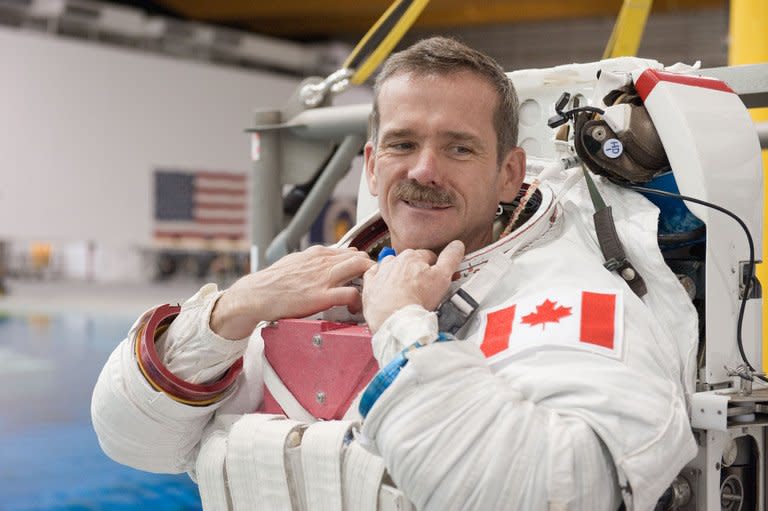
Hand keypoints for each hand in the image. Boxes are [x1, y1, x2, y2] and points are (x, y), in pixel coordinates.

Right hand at [211, 246, 373, 338]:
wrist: (256, 295)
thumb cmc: (272, 282)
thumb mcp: (294, 263)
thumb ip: (312, 262)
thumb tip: (326, 262)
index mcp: (317, 254)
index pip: (349, 252)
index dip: (361, 264)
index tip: (364, 275)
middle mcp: (323, 261)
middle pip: (360, 257)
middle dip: (371, 270)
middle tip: (371, 286)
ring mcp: (324, 278)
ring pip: (361, 268)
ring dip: (370, 281)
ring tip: (367, 296)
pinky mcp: (322, 296)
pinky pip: (352, 293)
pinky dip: (359, 301)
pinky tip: (354, 309)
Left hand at [362, 240, 464, 332]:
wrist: (394, 320)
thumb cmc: (416, 301)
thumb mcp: (443, 277)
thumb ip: (451, 258)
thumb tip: (457, 245)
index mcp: (412, 256)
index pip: (429, 257)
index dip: (436, 269)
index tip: (437, 279)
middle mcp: (394, 261)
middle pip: (410, 262)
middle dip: (417, 272)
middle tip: (424, 289)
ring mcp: (380, 273)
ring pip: (392, 268)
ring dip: (398, 275)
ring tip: (406, 291)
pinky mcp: (370, 286)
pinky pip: (373, 277)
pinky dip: (380, 280)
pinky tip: (387, 289)